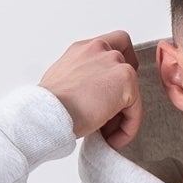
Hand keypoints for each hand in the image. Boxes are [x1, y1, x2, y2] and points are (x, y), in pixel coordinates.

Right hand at [38, 32, 142, 148]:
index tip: (114, 88)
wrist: (47, 112)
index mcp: (83, 49)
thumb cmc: (48, 105)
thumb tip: (90, 97)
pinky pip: (136, 110)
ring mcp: (114, 61)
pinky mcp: (126, 80)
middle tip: (113, 114)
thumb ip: (81, 80)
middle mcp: (99, 49)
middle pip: (128, 63)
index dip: (120, 64)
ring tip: (107, 133)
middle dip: (123, 90)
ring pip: (132, 90)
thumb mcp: (62, 81)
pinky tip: (112, 139)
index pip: (113, 44)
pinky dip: (128, 128)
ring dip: (123, 114)